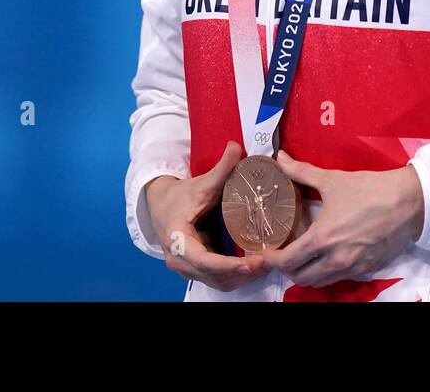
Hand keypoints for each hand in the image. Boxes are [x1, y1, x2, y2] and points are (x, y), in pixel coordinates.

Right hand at [145, 141, 267, 290]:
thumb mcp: (200, 184)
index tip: (250, 263)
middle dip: (241, 273)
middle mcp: (180, 260)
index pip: (203, 260)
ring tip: (266, 264)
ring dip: (241, 277)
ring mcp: (187, 268)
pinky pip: (218, 279)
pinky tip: (255, 266)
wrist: (161, 205)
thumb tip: (237, 147)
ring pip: (217, 282)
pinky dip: (236, 276)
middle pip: (214, 276)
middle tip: (269, 262)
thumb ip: (221, 168)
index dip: (227, 265)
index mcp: (178, 240)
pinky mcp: (196, 270)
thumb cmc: (179, 196)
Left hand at [262, 150, 424, 288]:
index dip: (271, 260)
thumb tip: (280, 160)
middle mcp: (336, 259)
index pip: (288, 261)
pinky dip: (329, 271)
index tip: (265, 252)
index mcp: (323, 238)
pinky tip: (329, 255)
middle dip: (287, 269)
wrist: (410, 202)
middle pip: (301, 278)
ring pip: (321, 281)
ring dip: (308, 272)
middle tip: (283, 253)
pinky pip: (341, 277)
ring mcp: (354, 267)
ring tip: (304, 256)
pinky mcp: (369, 269)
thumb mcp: (333, 180)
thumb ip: (302, 172)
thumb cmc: (370, 189)